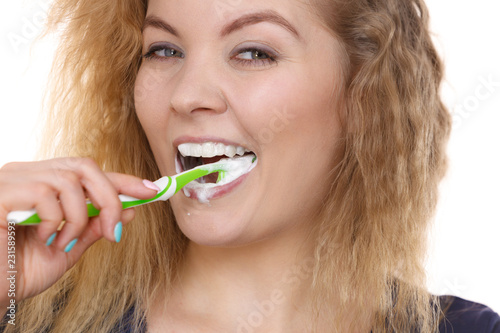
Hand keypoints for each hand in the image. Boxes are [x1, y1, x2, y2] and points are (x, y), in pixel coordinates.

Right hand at [0, 158, 157, 306]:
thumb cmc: (19, 269)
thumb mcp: (68, 248)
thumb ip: (94, 226)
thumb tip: (129, 209)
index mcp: (44, 184)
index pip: (90, 172)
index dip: (123, 179)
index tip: (152, 189)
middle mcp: (28, 174)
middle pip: (85, 166)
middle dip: (109, 198)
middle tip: (113, 231)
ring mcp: (12, 180)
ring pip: (69, 180)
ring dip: (79, 217)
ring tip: (64, 243)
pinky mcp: (0, 192)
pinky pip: (44, 193)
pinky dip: (56, 220)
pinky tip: (45, 239)